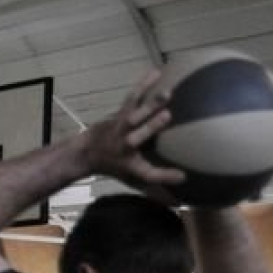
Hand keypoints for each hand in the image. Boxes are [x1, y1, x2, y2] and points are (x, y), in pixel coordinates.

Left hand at [79, 70, 186, 193]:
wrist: (88, 152)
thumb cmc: (117, 166)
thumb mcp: (134, 180)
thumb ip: (156, 187)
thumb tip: (179, 201)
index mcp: (133, 164)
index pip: (151, 173)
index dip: (165, 176)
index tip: (184, 175)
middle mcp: (127, 144)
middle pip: (141, 134)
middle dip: (152, 126)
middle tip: (169, 116)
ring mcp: (123, 126)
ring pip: (137, 113)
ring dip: (151, 102)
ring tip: (167, 91)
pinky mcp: (122, 113)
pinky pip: (133, 97)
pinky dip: (143, 84)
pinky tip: (155, 71)